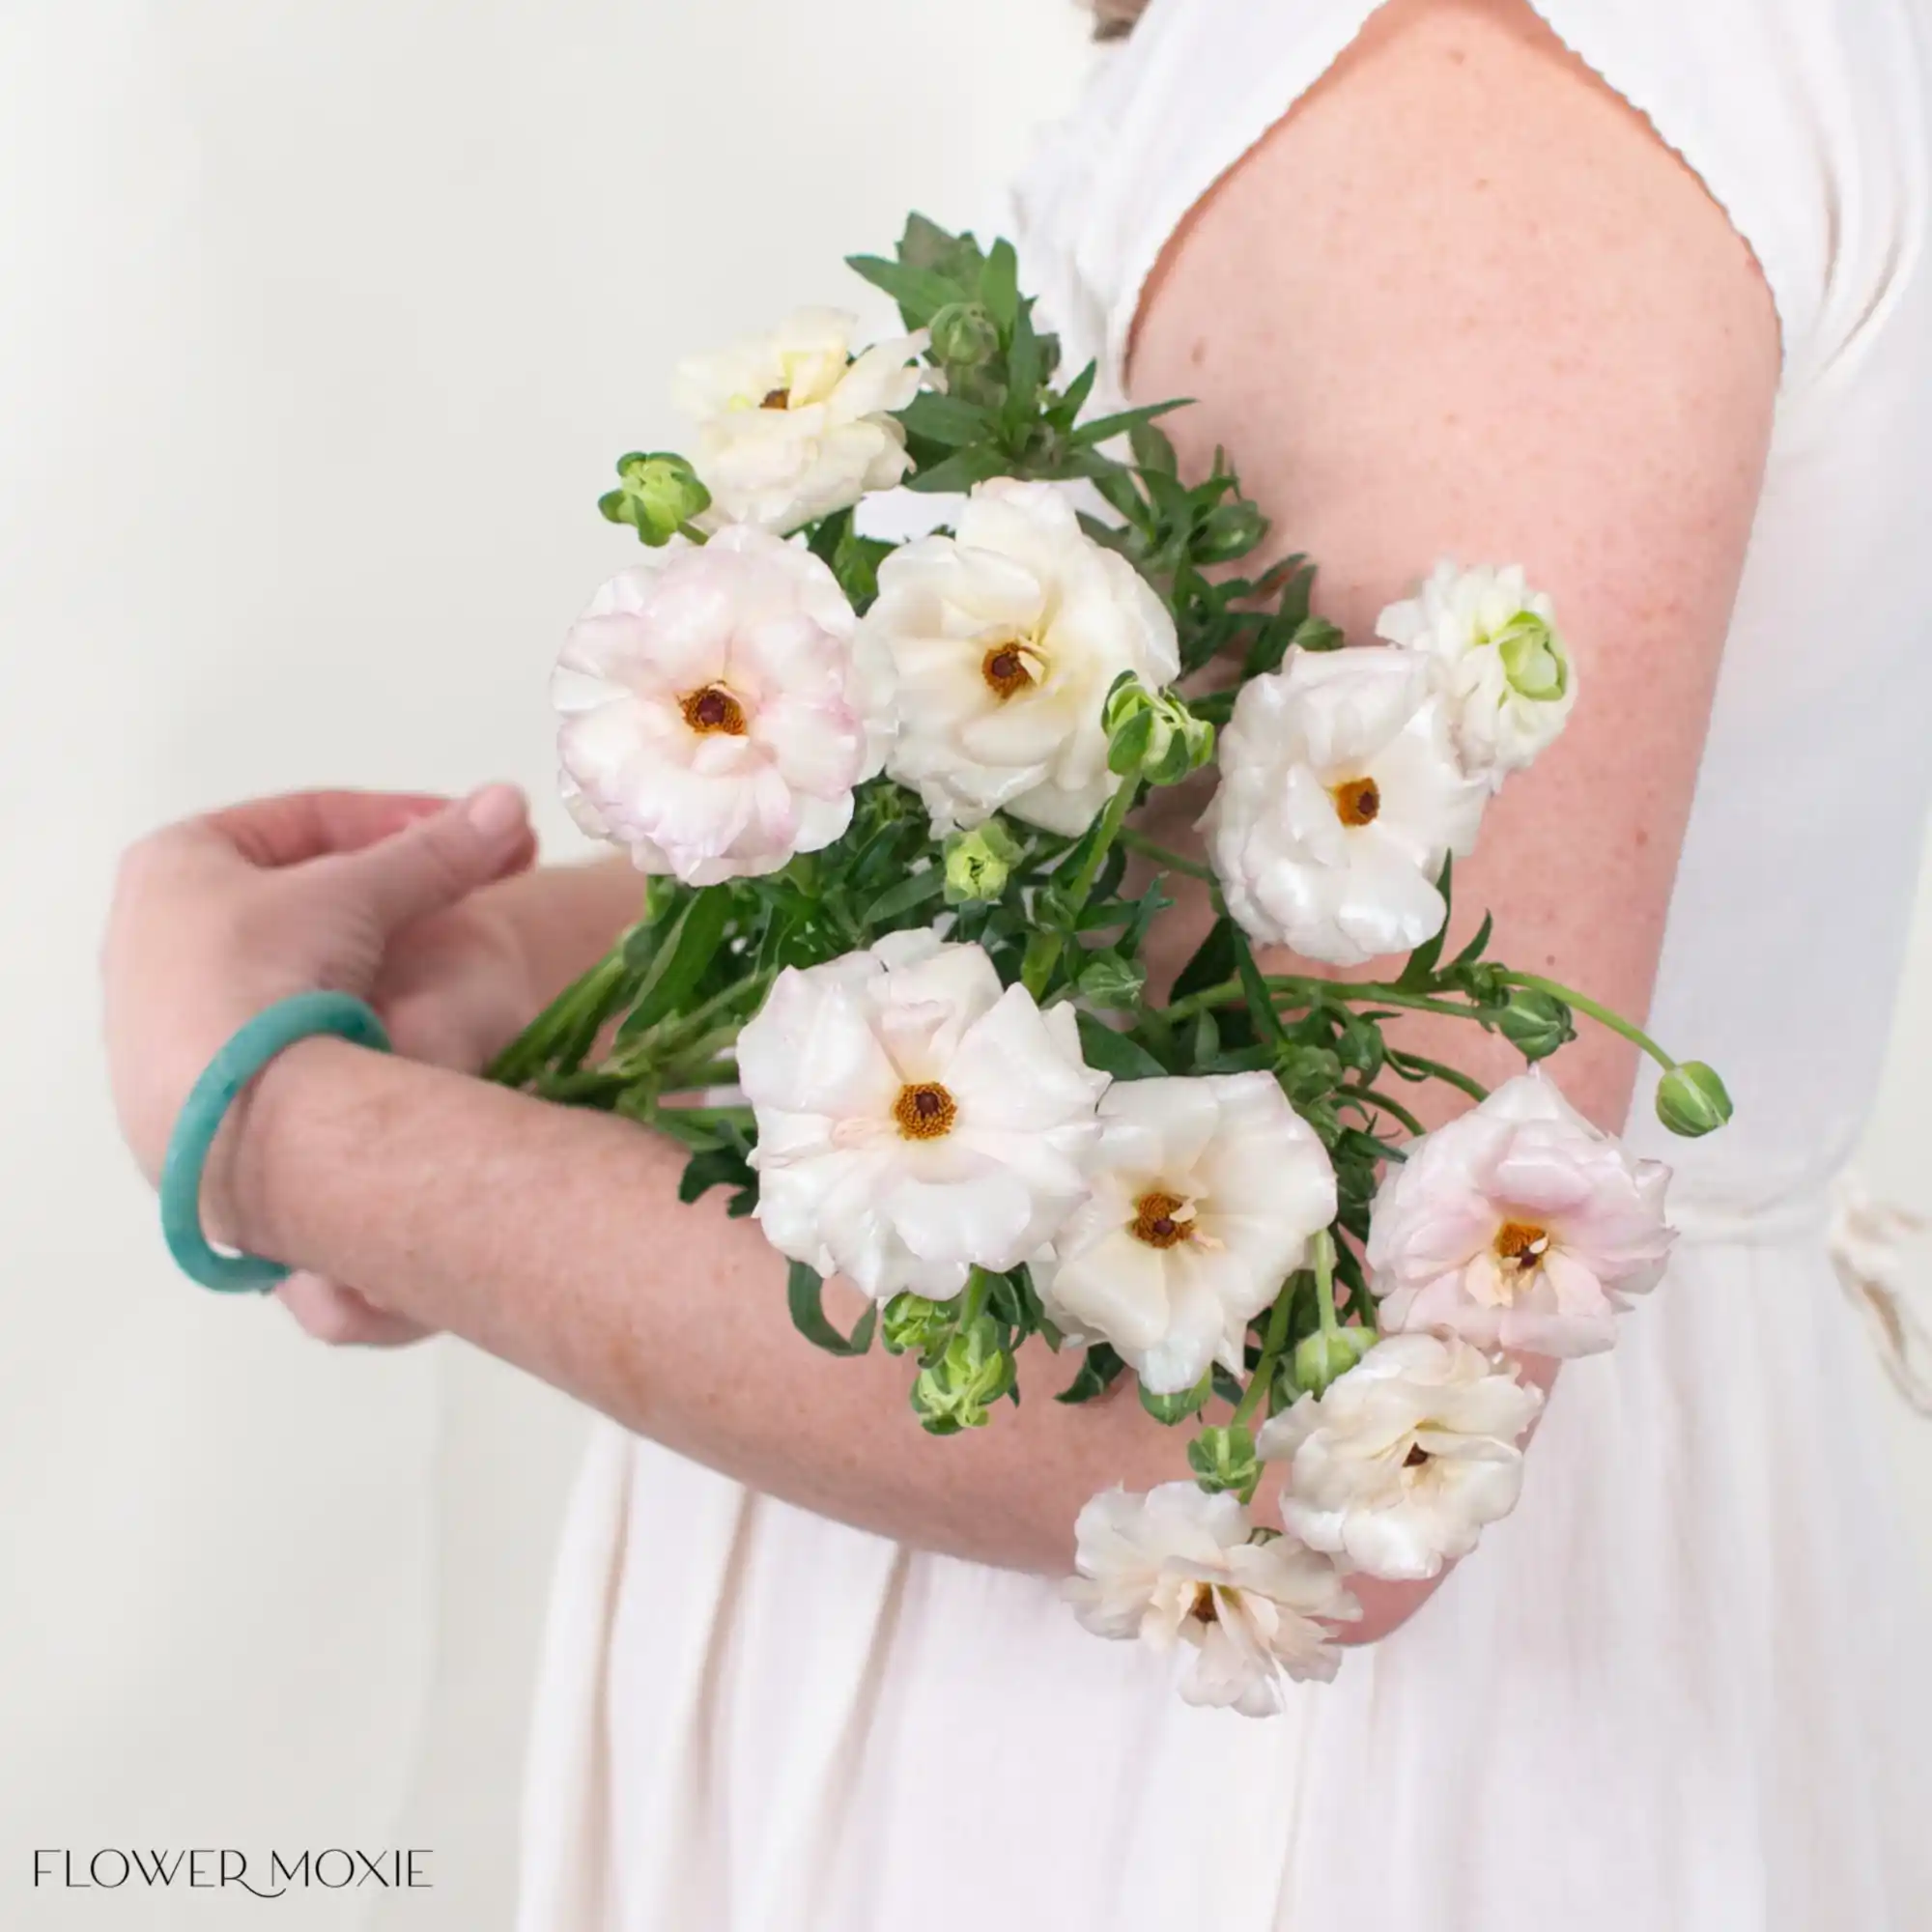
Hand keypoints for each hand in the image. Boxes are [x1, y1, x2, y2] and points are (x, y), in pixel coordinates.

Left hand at [104, 784, 539, 1343]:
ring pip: (297, 957)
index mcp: (174, 858)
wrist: (218, 1117)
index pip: (310, 818)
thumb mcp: (360, 895)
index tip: (472, 835)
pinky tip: (386, 1029)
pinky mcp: (189, 1079)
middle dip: (394, 889)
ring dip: (371, 951)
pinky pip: (282, 1021)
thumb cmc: (263, 974)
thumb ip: (436, 850)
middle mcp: (152, 928)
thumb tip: (511, 802)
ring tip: (442, 962)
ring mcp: (164, 1011)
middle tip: (470, 890)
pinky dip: (338, 1010)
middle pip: (306, 888)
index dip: (402, 820)